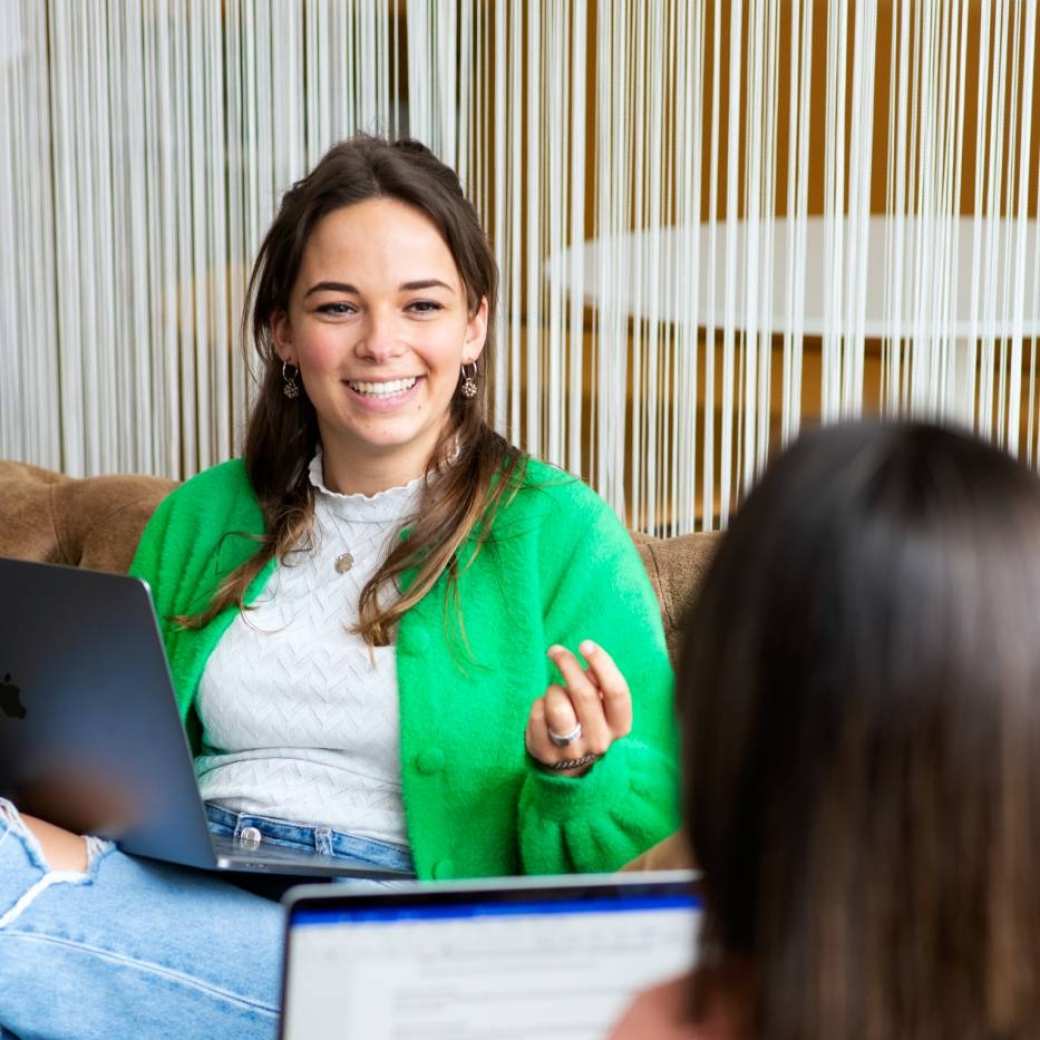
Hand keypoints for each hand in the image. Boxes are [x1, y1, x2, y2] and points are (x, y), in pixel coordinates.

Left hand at [525, 640, 633, 776]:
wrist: (568, 764)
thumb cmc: (586, 720)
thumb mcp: (601, 706)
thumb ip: (599, 684)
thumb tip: (589, 665)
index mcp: (619, 725)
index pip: (617, 692)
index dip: (602, 663)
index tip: (585, 644)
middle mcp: (599, 741)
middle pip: (584, 694)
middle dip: (568, 664)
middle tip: (555, 650)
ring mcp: (572, 750)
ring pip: (558, 705)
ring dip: (553, 690)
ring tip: (554, 693)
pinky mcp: (545, 753)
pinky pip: (538, 714)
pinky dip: (538, 703)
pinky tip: (543, 710)